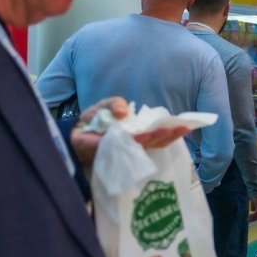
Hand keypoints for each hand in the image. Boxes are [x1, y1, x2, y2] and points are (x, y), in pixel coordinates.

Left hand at [70, 97, 188, 165]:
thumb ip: (116, 103)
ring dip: (156, 138)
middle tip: (184, 127)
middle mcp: (134, 144)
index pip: (158, 133)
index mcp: (137, 133)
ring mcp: (124, 150)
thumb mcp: (106, 105)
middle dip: (170, 134)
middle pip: (156, 141)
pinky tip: (144, 136)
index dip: (172, 130)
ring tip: (168, 131)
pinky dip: (135, 141)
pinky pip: (125, 147)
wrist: (70, 133)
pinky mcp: (110, 152)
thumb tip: (125, 111)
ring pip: (144, 145)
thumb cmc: (92, 121)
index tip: (187, 125)